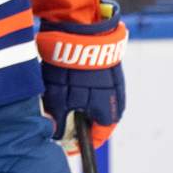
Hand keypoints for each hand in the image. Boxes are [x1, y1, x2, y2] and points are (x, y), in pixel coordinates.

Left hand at [37, 1, 126, 152]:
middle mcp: (116, 98)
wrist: (79, 30)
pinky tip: (66, 78)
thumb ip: (58, 121)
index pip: (99, 135)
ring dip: (80, 101)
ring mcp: (114, 79)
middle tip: (61, 119)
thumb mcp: (58, 100)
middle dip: (80, 120)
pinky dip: (81, 85)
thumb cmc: (70, 68)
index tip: (68, 142)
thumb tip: (56, 135)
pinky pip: (95, 82)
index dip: (82, 141)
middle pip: (98, 117)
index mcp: (108, 112)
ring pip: (95, 98)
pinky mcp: (106, 64)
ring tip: (61, 96)